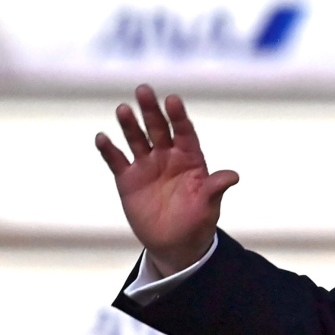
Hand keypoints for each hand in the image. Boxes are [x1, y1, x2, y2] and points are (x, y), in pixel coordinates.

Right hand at [95, 84, 238, 276]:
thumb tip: (233, 176)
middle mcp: (167, 156)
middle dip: (151, 110)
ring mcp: (147, 165)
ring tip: (123, 109)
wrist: (175, 244)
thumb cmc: (197, 222)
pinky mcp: (128, 179)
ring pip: (136, 139)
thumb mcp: (208, 207)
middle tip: (144, 90)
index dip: (178, 116)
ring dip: (129, 124)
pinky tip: (102, 137)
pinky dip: (109, 149)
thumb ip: (215, 188)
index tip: (172, 100)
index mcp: (190, 158)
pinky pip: (117, 160)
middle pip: (158, 128)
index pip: (184, 131)